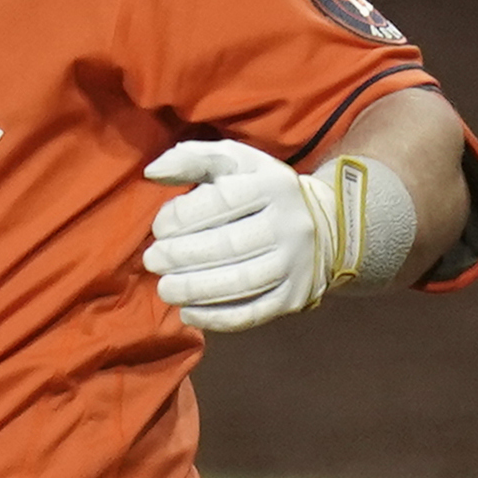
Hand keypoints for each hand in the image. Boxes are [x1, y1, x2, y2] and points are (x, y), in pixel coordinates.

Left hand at [141, 139, 354, 332]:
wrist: (325, 225)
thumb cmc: (258, 189)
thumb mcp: (232, 161)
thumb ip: (190, 159)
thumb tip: (152, 173)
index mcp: (272, 185)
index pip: (222, 201)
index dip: (183, 217)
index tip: (158, 229)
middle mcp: (290, 224)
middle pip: (229, 246)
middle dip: (182, 256)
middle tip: (152, 261)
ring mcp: (296, 263)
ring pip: (241, 282)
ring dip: (195, 289)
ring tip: (165, 288)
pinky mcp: (295, 296)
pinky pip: (253, 312)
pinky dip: (216, 317)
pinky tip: (188, 312)